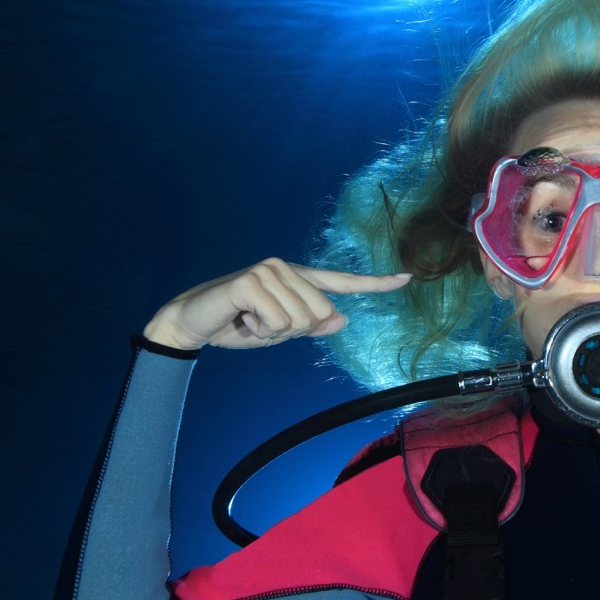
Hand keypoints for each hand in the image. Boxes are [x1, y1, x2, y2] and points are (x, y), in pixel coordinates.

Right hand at [142, 258, 411, 350]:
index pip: (342, 282)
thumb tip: (341, 321)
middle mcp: (287, 268)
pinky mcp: (251, 280)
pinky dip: (258, 329)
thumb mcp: (279, 331)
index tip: (405, 278)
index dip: (375, 283)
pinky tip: (241, 316)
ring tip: (250, 318)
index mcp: (299, 278)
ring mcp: (269, 270)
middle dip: (292, 331)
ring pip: (299, 321)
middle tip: (262, 323)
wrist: (194, 321)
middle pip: (321, 315)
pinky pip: (276, 321)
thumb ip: (310, 325)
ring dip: (272, 331)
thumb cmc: (238, 324)